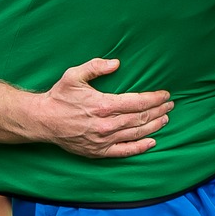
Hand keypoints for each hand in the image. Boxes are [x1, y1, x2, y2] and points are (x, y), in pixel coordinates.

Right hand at [38, 57, 172, 158]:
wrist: (43, 121)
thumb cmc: (59, 97)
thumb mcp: (74, 75)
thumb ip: (95, 67)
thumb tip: (117, 63)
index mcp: (104, 105)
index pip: (138, 102)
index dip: (155, 98)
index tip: (165, 95)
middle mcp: (107, 124)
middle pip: (141, 118)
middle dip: (159, 110)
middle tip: (170, 105)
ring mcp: (104, 140)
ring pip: (137, 133)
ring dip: (154, 126)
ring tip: (166, 119)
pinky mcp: (99, 152)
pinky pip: (125, 151)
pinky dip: (140, 147)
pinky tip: (152, 141)